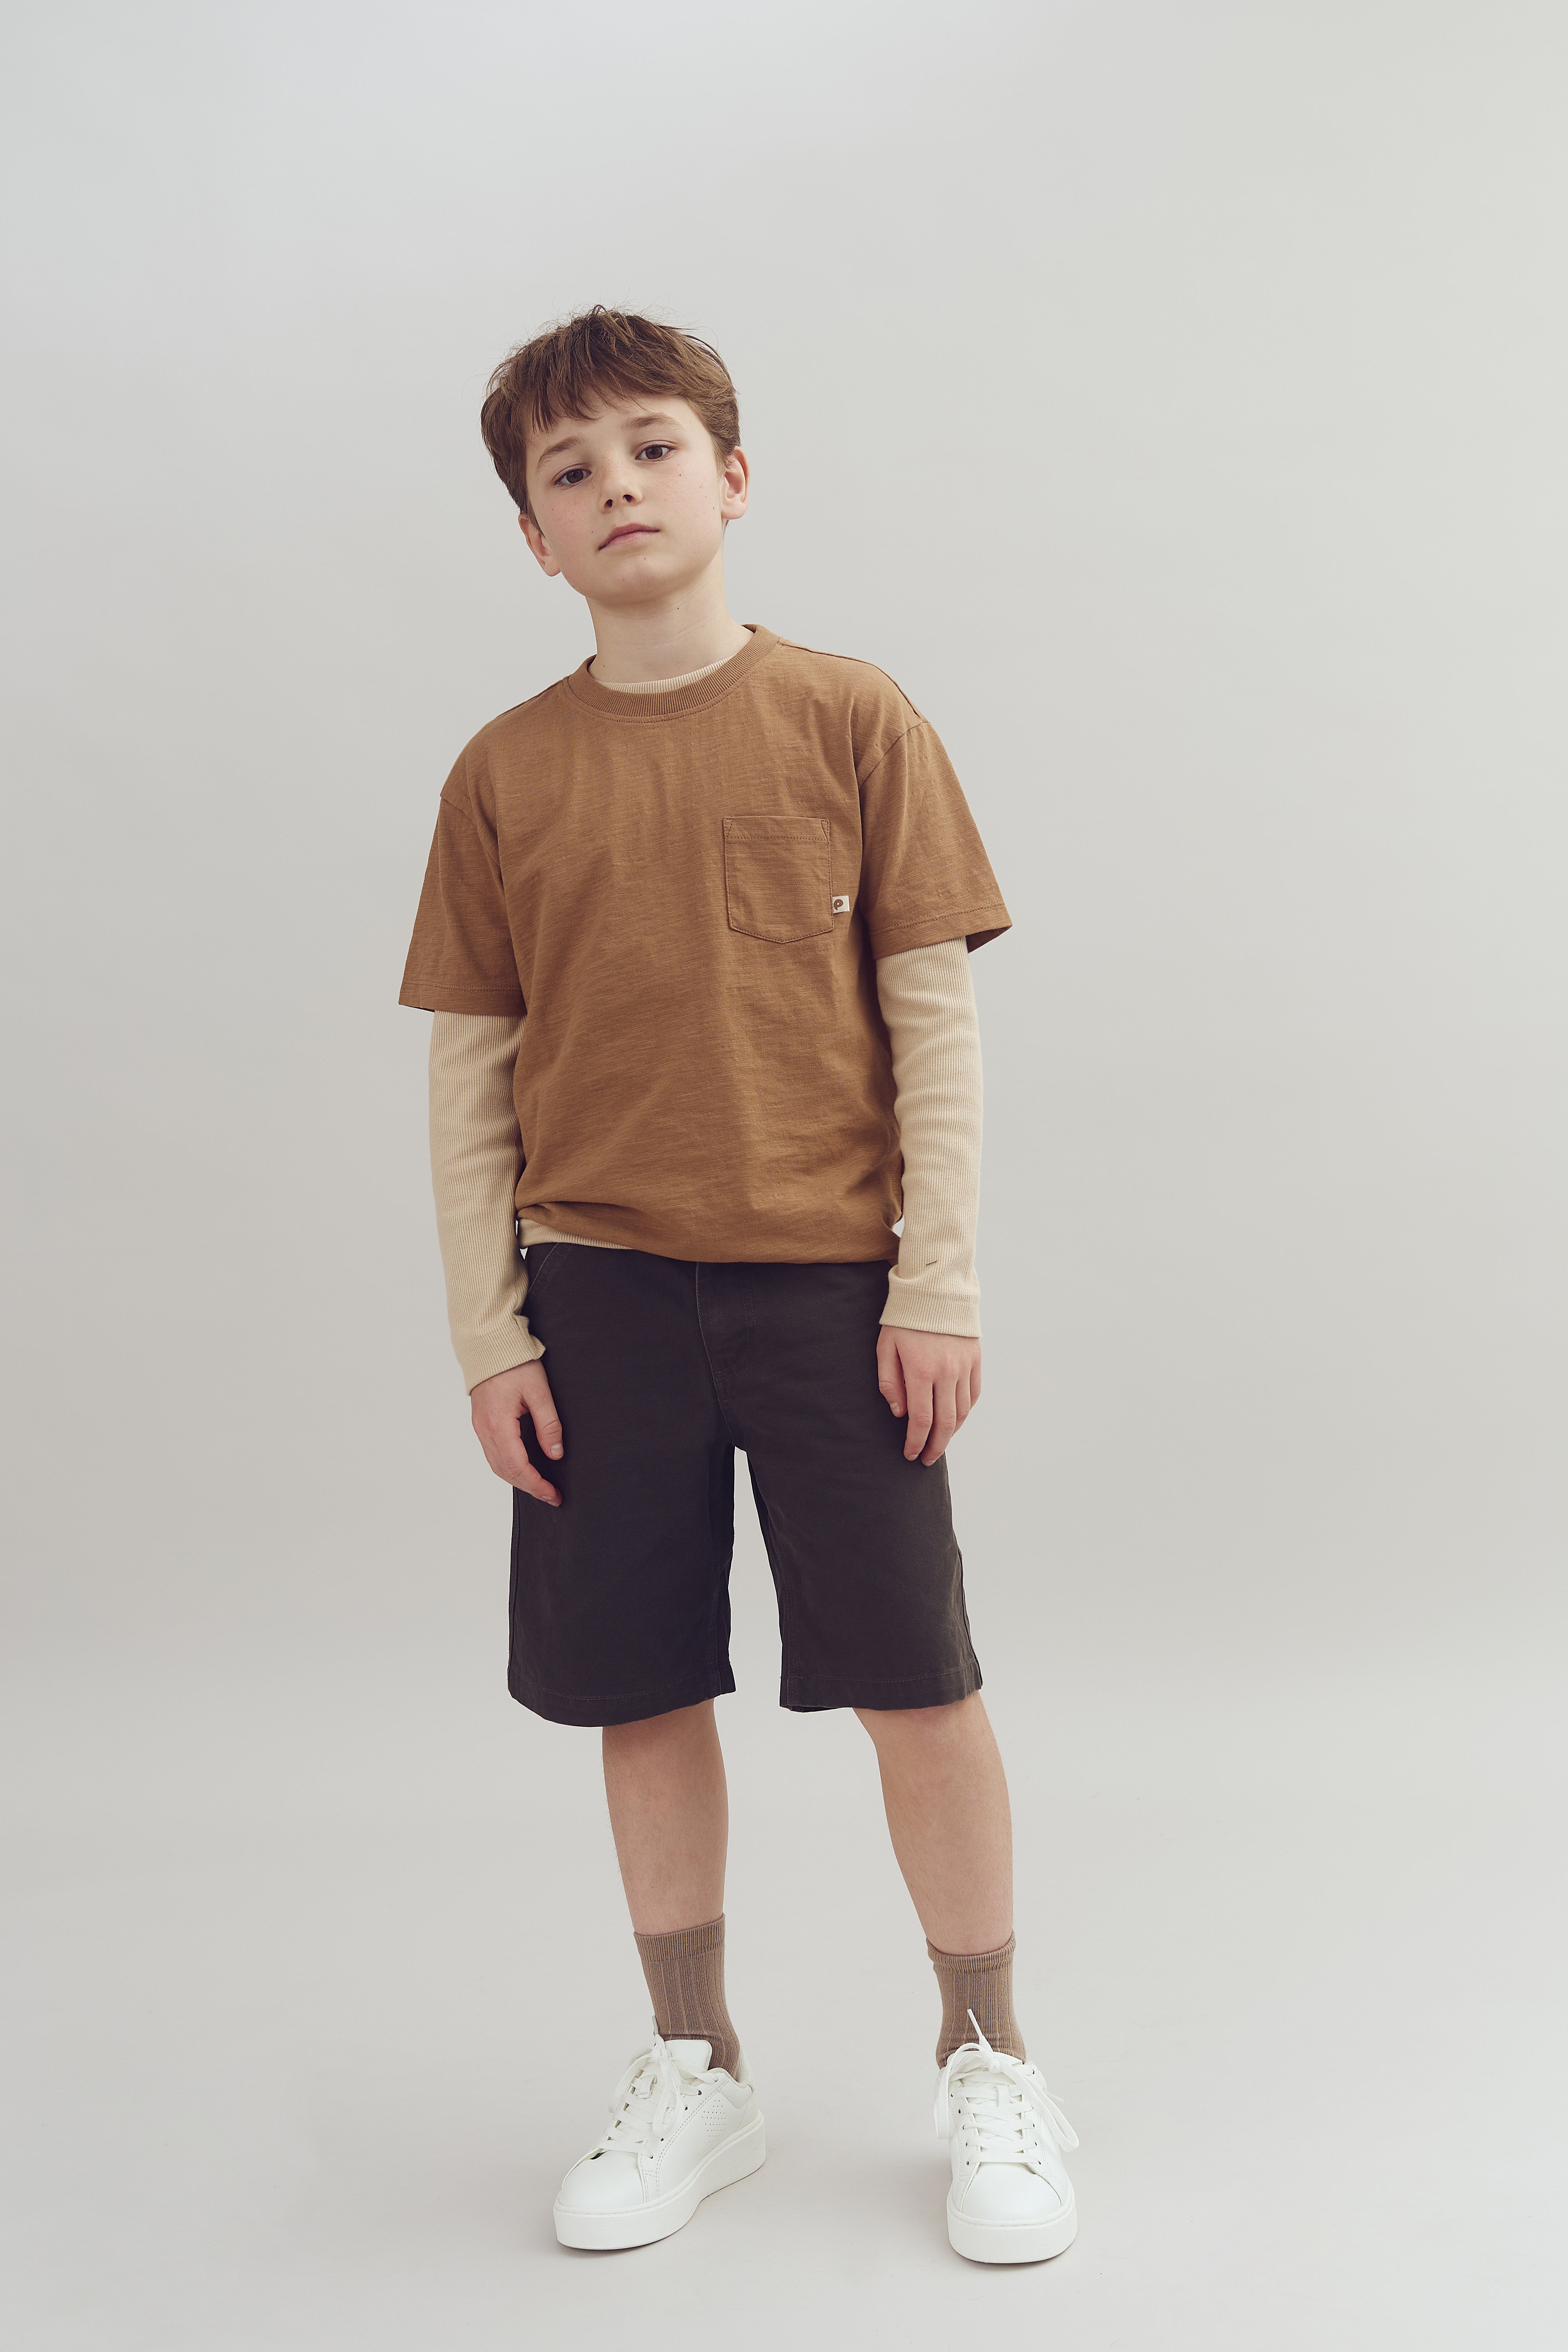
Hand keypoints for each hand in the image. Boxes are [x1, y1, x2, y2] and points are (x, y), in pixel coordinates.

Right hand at [470, 1360, 563, 1505]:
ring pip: (497, 1465)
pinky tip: (522, 1468)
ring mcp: (480, 1427)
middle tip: (551, 1495)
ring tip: (539, 1486)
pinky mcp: (480, 1423)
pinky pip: (492, 1454)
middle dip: (529, 1487)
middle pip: (505, 1471)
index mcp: (498, 1424)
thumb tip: (555, 1453)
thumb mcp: (539, 1392)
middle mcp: (484, 1430)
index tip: (553, 1494)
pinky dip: (508, 1467)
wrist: (490, 1345)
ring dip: (517, 1480)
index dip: (536, 1484)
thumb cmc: (515, 1364)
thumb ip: (548, 1424)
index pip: (518, 1466)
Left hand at [876, 1326, 981, 1464]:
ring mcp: (963, 1366)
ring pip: (962, 1411)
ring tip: (939, 1442)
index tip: (910, 1454)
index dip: (916, 1442)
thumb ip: (890, 1381)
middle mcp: (946, 1372)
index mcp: (921, 1370)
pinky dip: (965, 1411)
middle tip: (926, 1459)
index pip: (921, 1419)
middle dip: (935, 1446)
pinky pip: (974, 1394)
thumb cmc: (904, 1319)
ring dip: (951, 1432)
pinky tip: (955, 1419)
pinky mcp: (975, 1359)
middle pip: (945, 1422)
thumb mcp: (886, 1347)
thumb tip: (899, 1413)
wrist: (935, 1288)